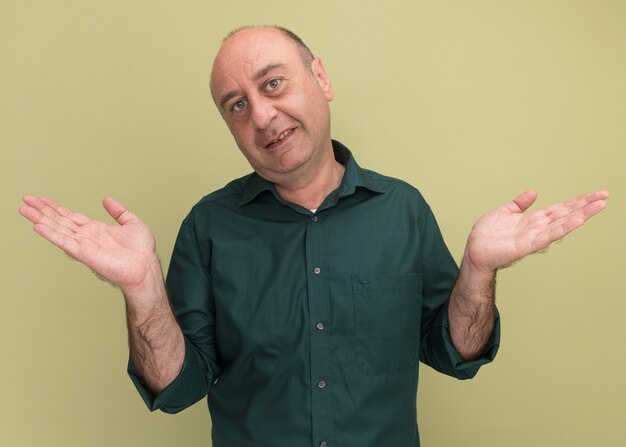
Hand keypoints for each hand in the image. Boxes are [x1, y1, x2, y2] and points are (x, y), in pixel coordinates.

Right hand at [19, 195, 158, 293]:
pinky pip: (65, 242)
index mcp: (96, 230)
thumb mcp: (132, 223)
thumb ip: (119, 211)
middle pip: (60, 221)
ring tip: (24, 210)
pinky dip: (51, 234)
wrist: (145, 268)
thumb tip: (107, 199)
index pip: (71, 216)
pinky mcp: (85, 254)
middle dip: (42, 210)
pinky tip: (38, 226)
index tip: (42, 200)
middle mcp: (87, 237)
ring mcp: (84, 245)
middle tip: (26, 199)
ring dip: (40, 219)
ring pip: (58, 229)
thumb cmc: (142, 251)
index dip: (56, 208)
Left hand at [465, 190, 608, 272]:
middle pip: (566, 213)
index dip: (577, 201)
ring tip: (599, 205)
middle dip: (586, 205)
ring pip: (563, 223)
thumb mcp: (504, 212)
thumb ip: (519, 204)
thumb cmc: (487, 235)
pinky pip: (549, 234)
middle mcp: (538, 227)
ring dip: (581, 214)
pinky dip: (564, 227)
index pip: (560, 208)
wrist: (474, 251)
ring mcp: (535, 236)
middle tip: (605, 195)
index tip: (595, 194)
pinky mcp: (528, 244)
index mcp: (534, 219)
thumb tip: (533, 192)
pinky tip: (578, 219)